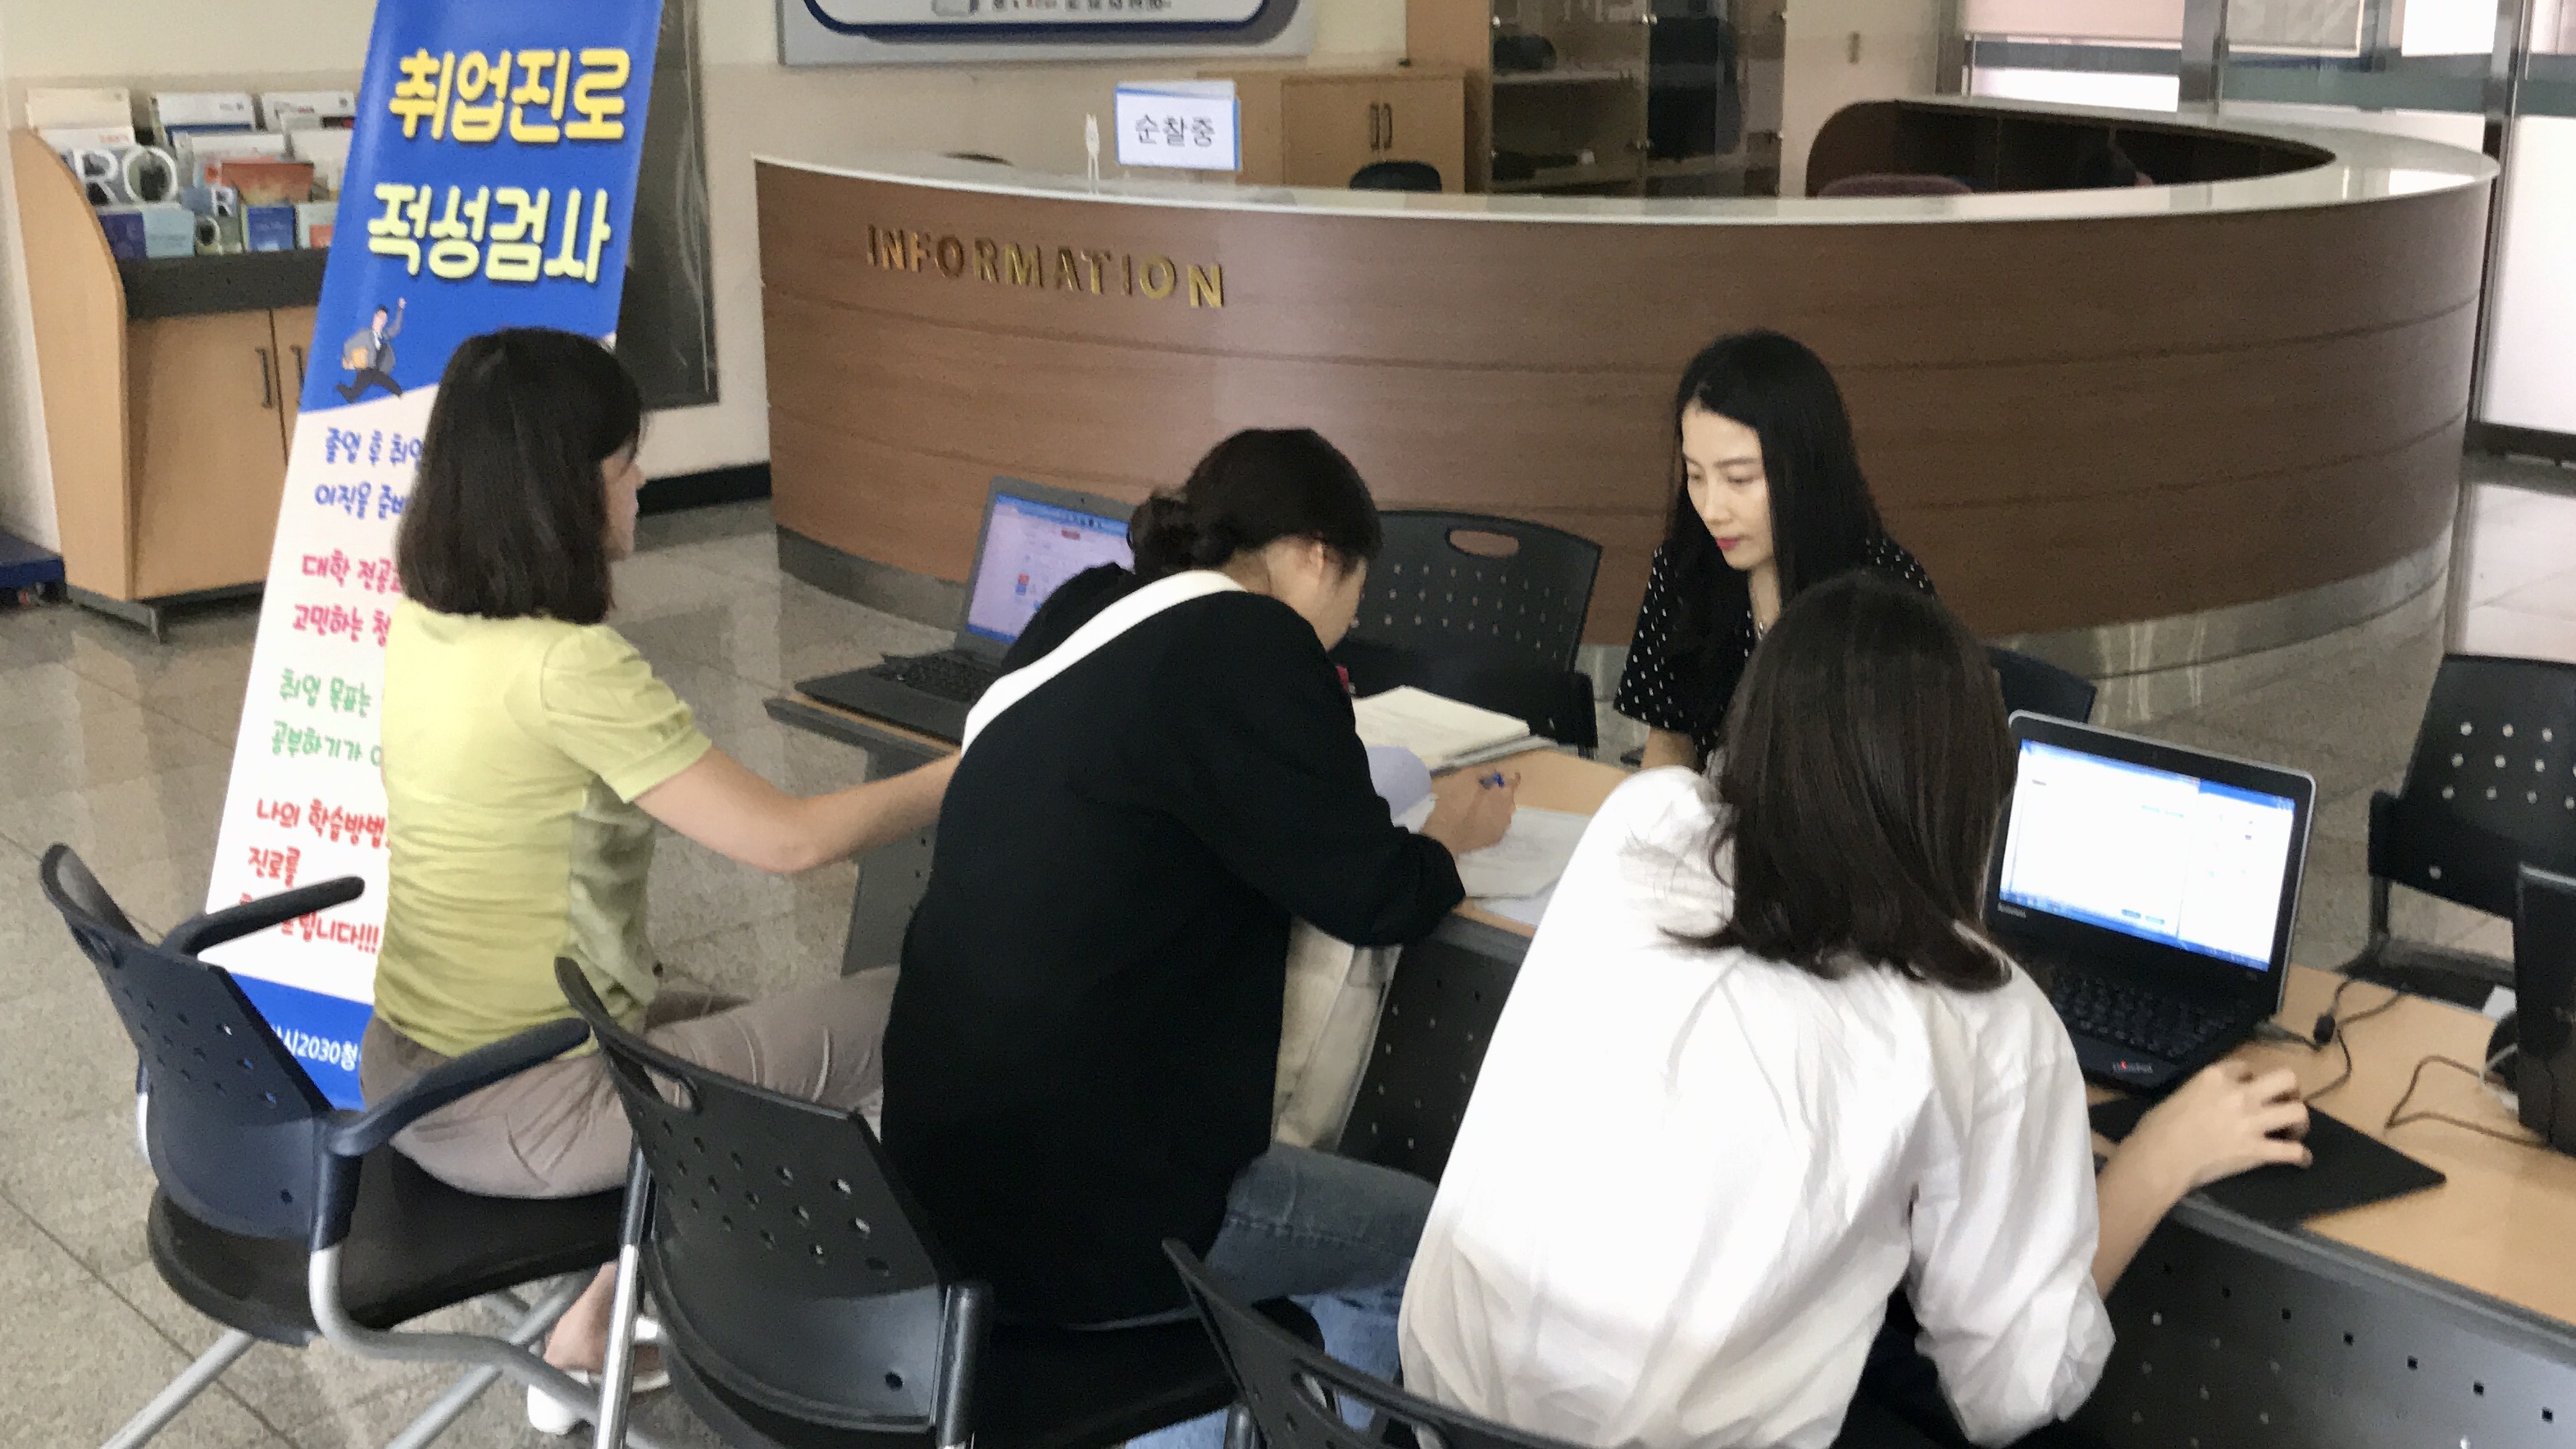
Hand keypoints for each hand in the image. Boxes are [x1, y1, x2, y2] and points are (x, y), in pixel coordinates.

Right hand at [1424, 771, 1517, 856]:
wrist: (1447, 834)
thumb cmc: (1456, 802)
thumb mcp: (1466, 777)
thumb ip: (1484, 771)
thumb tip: (1494, 771)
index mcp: (1502, 795)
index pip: (1513, 783)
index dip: (1507, 777)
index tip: (1499, 776)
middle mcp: (1507, 811)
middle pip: (1508, 798)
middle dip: (1500, 793)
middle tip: (1485, 791)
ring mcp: (1502, 827)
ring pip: (1504, 813)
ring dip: (1497, 808)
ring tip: (1482, 807)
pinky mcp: (1494, 839)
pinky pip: (1497, 825)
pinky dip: (1492, 821)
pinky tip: (1480, 820)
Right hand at [2122, 1061, 2310, 1193]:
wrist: (2160, 1158)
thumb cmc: (2158, 1126)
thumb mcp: (2182, 1093)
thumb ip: (2204, 1090)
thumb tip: (2213, 1100)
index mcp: (2216, 1076)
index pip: (2247, 1067)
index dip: (2250, 1079)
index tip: (2247, 1091)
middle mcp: (2240, 1094)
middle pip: (2286, 1079)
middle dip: (2290, 1090)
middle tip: (2284, 1102)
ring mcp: (2251, 1122)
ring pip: (2298, 1111)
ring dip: (2300, 1121)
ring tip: (2293, 1130)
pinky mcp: (2256, 1150)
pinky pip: (2292, 1151)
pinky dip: (2300, 1156)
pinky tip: (2300, 1159)